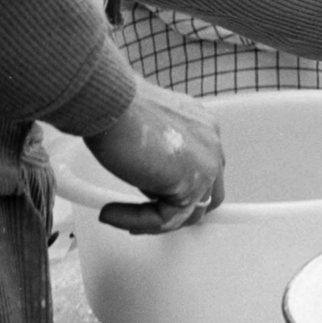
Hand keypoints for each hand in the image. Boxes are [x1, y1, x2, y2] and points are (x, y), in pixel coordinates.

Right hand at [85, 83, 225, 235]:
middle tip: (138, 216)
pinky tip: (111, 212)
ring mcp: (206, 162)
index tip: (147, 201)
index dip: (176, 190)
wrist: (113, 101)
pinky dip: (136, 221)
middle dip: (172, 209)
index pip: (203, 170)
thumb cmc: (120, 108)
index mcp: (202, 127)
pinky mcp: (192, 181)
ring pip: (189, 211)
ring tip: (117, 214)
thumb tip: (149, 177)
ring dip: (151, 220)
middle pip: (205, 194)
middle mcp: (210, 142)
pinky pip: (166, 218)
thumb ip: (158, 154)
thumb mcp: (147, 134)